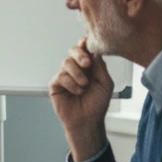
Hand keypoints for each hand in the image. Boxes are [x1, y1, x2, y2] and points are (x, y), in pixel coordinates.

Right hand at [48, 37, 112, 160]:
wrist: (87, 120)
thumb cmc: (97, 104)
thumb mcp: (105, 83)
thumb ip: (100, 67)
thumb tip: (93, 51)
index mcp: (89, 67)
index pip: (85, 50)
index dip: (84, 43)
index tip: (85, 41)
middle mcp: (76, 69)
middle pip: (73, 51)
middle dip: (80, 55)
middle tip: (87, 64)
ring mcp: (65, 75)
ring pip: (66, 63)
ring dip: (77, 74)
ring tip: (84, 86)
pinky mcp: (55, 84)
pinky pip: (60, 76)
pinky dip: (71, 84)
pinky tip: (77, 92)